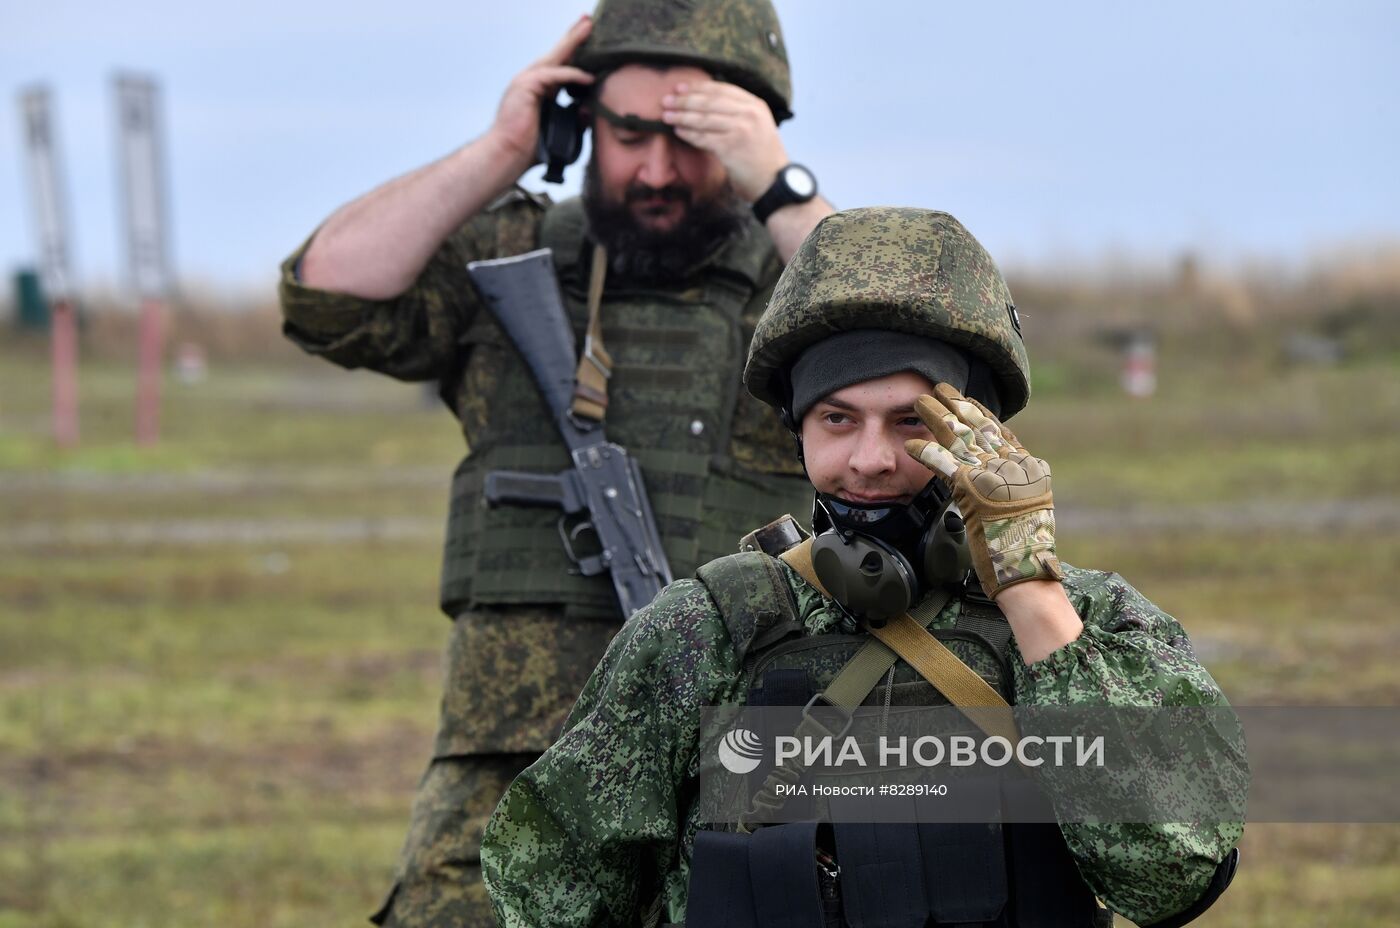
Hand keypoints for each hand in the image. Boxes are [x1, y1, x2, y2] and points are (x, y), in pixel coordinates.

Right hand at [488, 15, 595, 170]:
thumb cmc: (527, 148)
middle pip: (556, 54)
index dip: (573, 51)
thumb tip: (590, 113)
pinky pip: (554, 76)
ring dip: (573, 43)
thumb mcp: (557, 129)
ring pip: (554, 58)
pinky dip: (571, 76)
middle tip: (589, 21)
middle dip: (573, 37)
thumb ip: (573, 119)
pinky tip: (588, 77)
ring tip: (588, 29)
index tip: (587, 37)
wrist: (507, 155)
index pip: (558, 65)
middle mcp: (530, 80)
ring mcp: (525, 81)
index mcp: (537, 89)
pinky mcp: (525, 87)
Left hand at [661, 80, 787, 201]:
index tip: (680, 88)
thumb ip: (738, 113)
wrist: (775, 183)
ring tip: (666, 116)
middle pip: (710, 102)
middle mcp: (749, 114)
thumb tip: (704, 104)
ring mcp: (741, 130)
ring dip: (682, 116)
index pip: (721, 89)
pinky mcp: (731, 147)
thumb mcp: (758, 126)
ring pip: (704, 119)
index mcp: (755, 105)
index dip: (698, 87)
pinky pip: (703, 138)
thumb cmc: (762, 157)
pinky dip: (689, 134)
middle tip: (666, 101)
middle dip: (685, 100)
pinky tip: (678, 131)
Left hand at [905, 384, 1063, 598]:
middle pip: (980, 427)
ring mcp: (995, 476)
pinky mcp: (974, 491)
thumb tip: (998, 480)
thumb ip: (1014, 488)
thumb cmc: (1024, 550)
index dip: (980, 413)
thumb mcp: (1028, 510)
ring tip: (919, 403)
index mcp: (1028, 468)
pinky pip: (945, 464)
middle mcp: (1013, 466)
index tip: (966, 399)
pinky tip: (911, 444)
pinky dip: (927, 452)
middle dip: (958, 405)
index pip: (1001, 431)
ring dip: (937, 418)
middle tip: (940, 388)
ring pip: (961, 437)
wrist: (1027, 571)